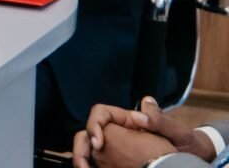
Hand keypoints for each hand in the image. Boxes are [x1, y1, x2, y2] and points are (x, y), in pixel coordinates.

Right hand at [73, 99, 215, 166]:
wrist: (194, 157)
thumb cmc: (187, 141)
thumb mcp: (177, 130)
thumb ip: (159, 120)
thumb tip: (138, 115)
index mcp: (128, 119)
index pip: (101, 113)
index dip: (94, 124)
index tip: (99, 142)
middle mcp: (119, 132)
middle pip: (89, 133)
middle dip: (82, 146)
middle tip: (84, 163)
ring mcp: (119, 148)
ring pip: (91, 149)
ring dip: (84, 158)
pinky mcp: (120, 162)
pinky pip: (101, 163)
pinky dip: (95, 167)